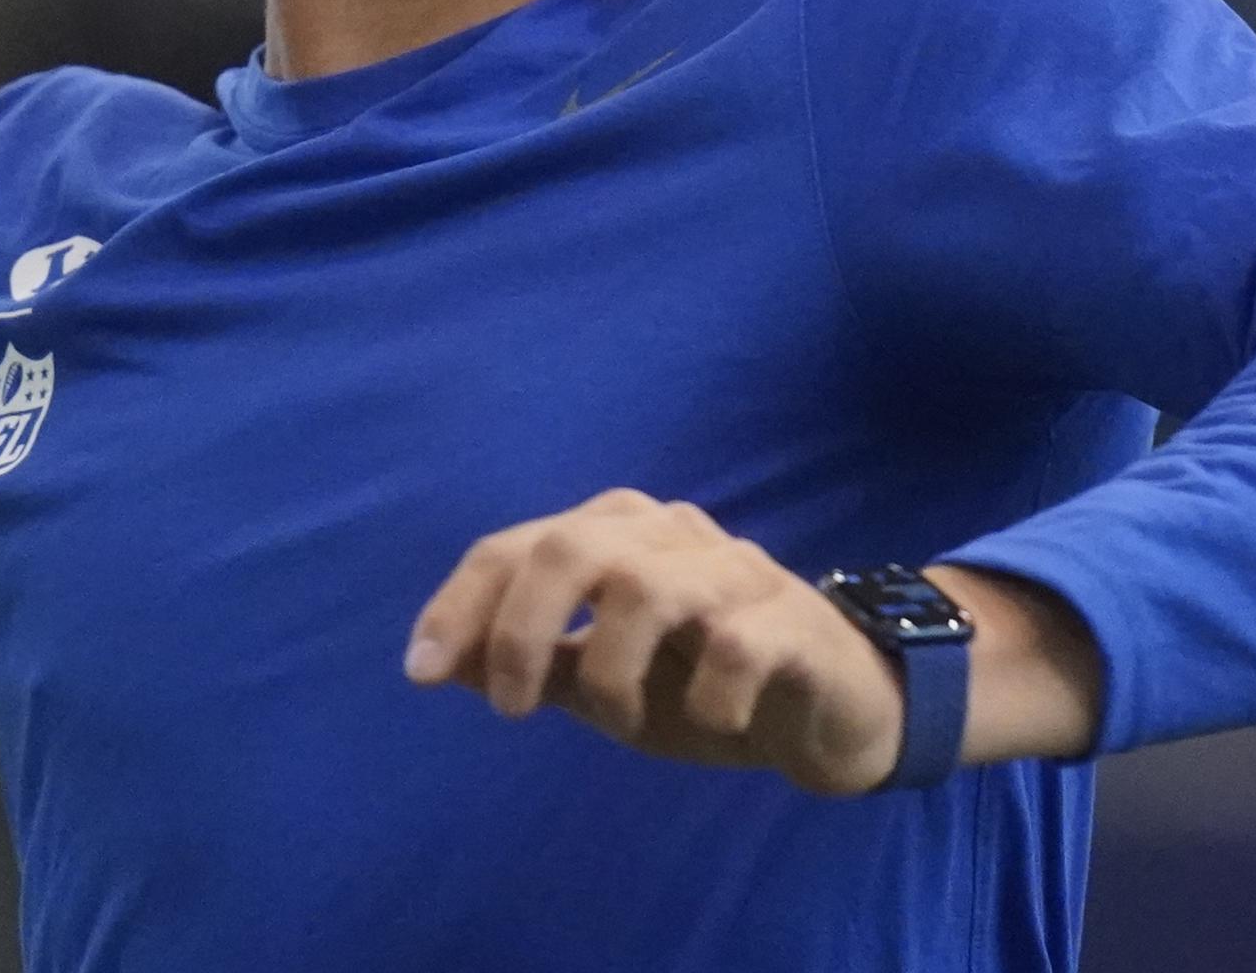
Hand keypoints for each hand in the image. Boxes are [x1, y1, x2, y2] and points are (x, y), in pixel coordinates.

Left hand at [404, 488, 908, 797]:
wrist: (834, 708)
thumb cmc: (703, 687)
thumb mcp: (604, 682)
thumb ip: (533, 664)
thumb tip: (437, 663)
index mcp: (613, 534)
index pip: (514, 547)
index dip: (460, 606)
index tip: (420, 673)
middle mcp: (667, 533)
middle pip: (569, 548)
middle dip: (520, 630)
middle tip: (511, 709)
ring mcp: (734, 570)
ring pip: (644, 591)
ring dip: (613, 675)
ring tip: (622, 723)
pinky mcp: (792, 621)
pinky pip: (732, 648)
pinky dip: (706, 699)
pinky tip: (715, 721)